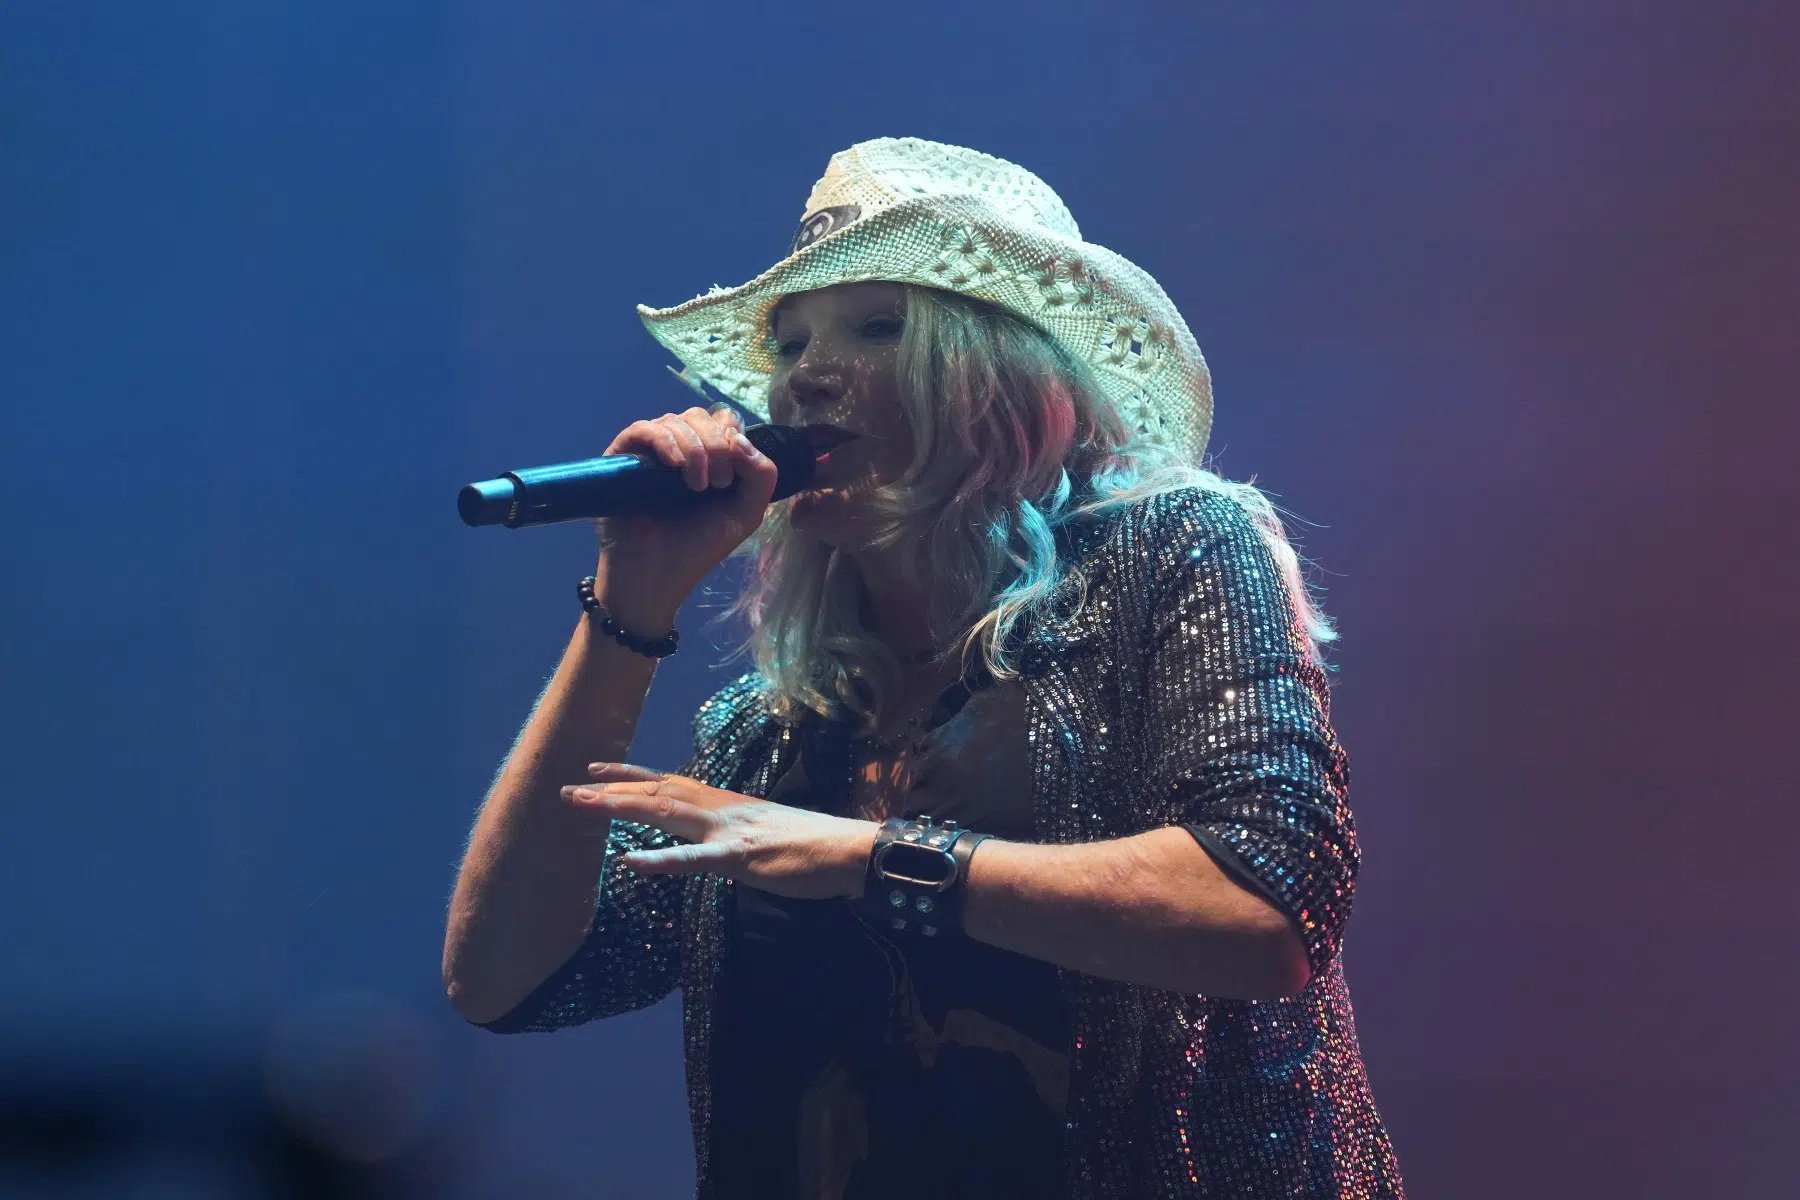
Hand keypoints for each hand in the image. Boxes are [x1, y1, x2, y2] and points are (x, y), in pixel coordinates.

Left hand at [563, 763, 878, 900]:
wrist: (850, 850)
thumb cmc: (813, 847)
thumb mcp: (764, 834)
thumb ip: (734, 834)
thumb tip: (716, 841)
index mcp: (727, 804)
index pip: (671, 784)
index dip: (633, 777)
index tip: (598, 770)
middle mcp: (721, 808)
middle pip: (658, 793)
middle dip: (612, 791)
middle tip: (569, 788)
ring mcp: (728, 830)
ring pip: (665, 813)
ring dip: (622, 809)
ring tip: (584, 806)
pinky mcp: (740, 857)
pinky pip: (693, 859)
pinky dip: (659, 858)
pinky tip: (629, 861)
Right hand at [592, 405, 779, 618]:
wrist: (655, 575)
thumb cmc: (698, 547)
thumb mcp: (745, 514)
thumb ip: (762, 476)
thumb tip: (742, 439)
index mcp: (709, 457)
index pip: (724, 421)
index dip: (733, 438)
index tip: (733, 476)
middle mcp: (679, 448)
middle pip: (701, 416)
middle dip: (717, 445)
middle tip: (717, 484)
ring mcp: (650, 452)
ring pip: (676, 420)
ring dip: (695, 448)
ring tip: (695, 486)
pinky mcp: (623, 458)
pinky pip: (643, 429)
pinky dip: (664, 441)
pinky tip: (674, 465)